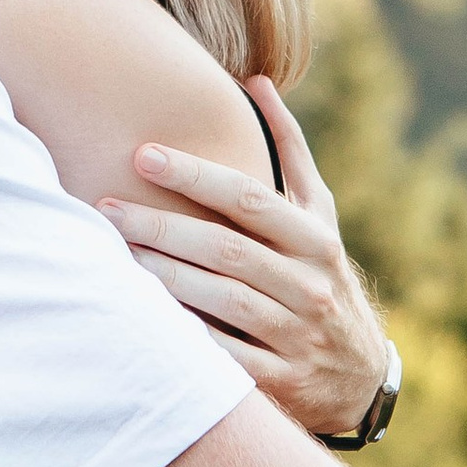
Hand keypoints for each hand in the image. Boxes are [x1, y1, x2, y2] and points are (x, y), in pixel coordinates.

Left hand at [104, 76, 394, 443]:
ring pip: (223, 301)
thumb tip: (257, 81)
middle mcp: (310, 286)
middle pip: (227, 249)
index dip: (195, 176)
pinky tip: (143, 316)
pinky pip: (225, 357)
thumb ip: (289, 151)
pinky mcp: (281, 384)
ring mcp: (297, 337)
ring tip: (114, 253)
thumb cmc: (322, 276)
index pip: (249, 200)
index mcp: (315, 240)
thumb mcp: (319, 216)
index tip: (142, 154)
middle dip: (161, 225)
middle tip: (105, 207)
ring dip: (164, 276)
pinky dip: (187, 336)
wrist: (361, 378)